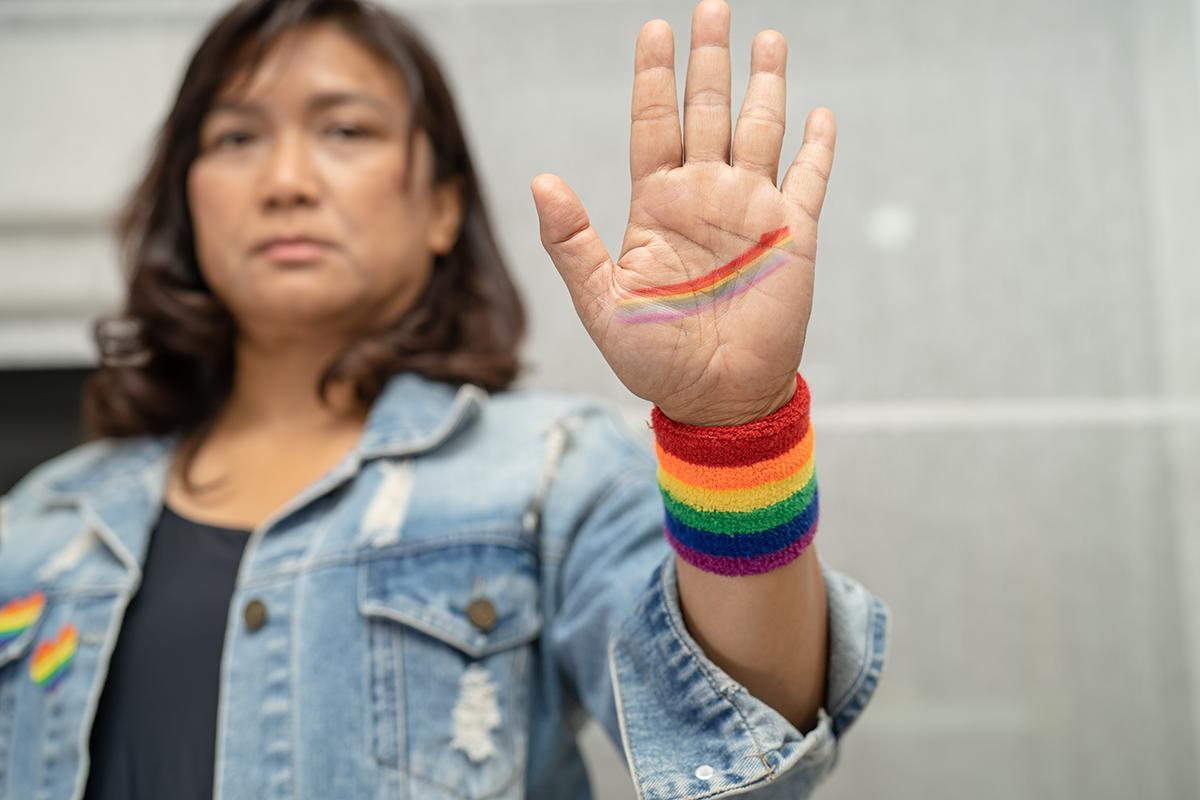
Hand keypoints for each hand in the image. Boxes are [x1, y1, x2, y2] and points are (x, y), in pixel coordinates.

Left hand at [531, 0, 834, 425]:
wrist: (715, 399)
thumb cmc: (653, 358)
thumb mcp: (602, 302)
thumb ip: (573, 242)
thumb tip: (541, 181)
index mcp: (657, 206)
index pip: (655, 124)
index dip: (654, 77)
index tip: (652, 29)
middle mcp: (704, 196)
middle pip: (707, 110)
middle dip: (709, 59)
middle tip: (712, 6)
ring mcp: (750, 210)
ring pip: (759, 130)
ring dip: (764, 84)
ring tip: (766, 36)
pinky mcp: (792, 234)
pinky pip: (809, 179)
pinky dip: (817, 147)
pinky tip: (819, 113)